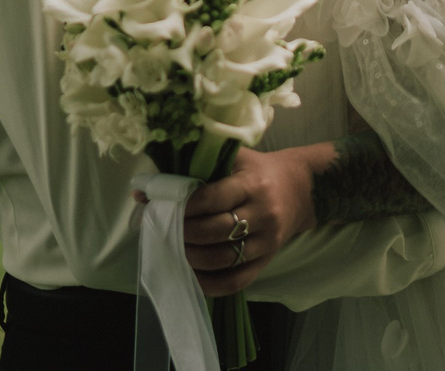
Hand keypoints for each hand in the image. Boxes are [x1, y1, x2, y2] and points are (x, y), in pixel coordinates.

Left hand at [148, 145, 328, 296]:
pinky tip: (192, 275)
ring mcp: (267, 241)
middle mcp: (263, 213)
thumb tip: (143, 190)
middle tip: (163, 229)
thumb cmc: (258, 170)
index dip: (185, 205)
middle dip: (184, 233)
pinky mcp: (267, 260)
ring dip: (192, 258)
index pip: (214, 198)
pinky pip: (236, 281)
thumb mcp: (234, 159)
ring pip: (224, 259)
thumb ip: (193, 170)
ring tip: (174, 249)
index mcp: (253, 183)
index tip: (164, 205)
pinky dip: (210, 284)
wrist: (301, 188)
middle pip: (217, 231)